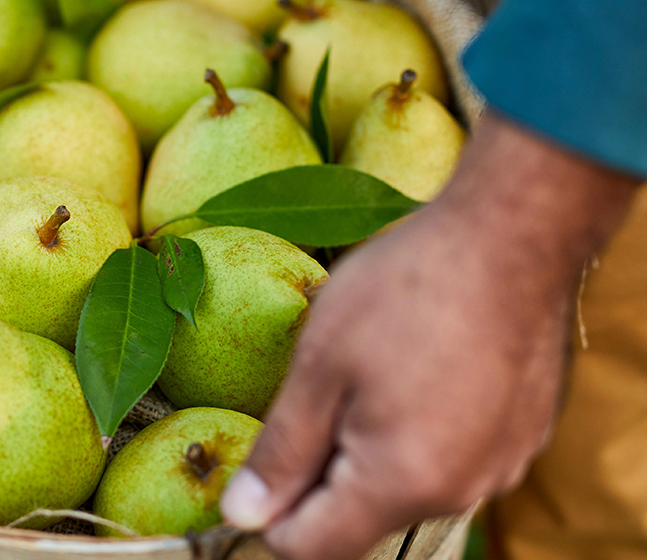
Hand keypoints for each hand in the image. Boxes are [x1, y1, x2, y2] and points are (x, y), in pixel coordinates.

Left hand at [220, 115, 637, 559]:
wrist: (513, 235)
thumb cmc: (405, 290)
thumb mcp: (319, 367)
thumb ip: (281, 452)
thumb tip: (243, 515)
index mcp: (399, 483)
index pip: (310, 547)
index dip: (267, 515)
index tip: (256, 467)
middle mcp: (458, 493)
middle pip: (358, 520)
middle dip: (319, 474)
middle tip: (315, 392)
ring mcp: (498, 467)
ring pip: (403, 488)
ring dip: (367, 449)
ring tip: (366, 372)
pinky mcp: (520, 438)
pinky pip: (448, 459)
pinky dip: (417, 432)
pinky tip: (412, 368)